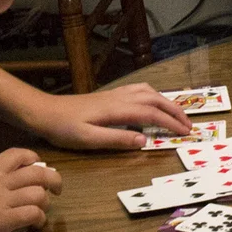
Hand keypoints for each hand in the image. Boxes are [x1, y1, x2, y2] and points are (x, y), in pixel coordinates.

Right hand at [0, 149, 59, 231]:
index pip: (18, 154)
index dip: (33, 158)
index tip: (38, 166)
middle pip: (38, 173)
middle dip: (54, 180)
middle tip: (56, 189)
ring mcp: (3, 201)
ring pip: (39, 194)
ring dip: (46, 203)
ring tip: (41, 211)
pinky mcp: (4, 221)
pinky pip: (33, 214)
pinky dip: (40, 219)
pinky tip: (35, 224)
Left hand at [30, 85, 192, 150]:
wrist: (43, 110)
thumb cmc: (62, 128)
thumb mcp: (88, 139)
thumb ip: (117, 139)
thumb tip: (144, 141)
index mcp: (117, 109)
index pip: (152, 113)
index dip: (171, 122)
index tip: (186, 133)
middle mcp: (119, 98)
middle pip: (155, 99)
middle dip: (175, 110)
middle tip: (189, 125)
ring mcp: (114, 94)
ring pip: (148, 91)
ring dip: (166, 101)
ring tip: (177, 113)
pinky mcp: (109, 95)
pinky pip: (138, 90)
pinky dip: (153, 95)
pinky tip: (153, 101)